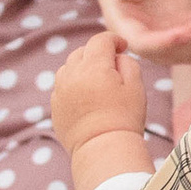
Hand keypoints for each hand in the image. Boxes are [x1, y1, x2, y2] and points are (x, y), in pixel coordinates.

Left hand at [51, 30, 150, 183]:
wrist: (102, 149)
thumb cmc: (124, 118)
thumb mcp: (136, 86)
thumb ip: (127, 63)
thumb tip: (116, 57)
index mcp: (94, 66)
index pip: (101, 40)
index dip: (114, 40)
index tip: (123, 47)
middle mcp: (72, 74)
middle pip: (82, 52)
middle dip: (97, 53)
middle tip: (111, 65)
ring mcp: (60, 90)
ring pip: (68, 67)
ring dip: (82, 67)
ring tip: (96, 81)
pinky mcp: (55, 106)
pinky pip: (62, 86)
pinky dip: (73, 84)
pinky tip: (86, 98)